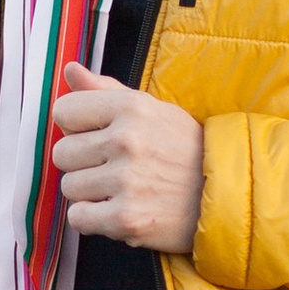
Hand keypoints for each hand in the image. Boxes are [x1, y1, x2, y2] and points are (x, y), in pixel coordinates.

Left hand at [50, 63, 204, 253]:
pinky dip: (92, 218)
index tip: (97, 137)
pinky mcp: (126, 219)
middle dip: (82, 163)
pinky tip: (117, 210)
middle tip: (113, 168)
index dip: (76, 127)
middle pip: (62, 153)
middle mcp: (126, 140)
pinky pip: (77, 217)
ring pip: (69, 186)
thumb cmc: (184, 151)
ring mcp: (126, 181)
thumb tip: (70, 70)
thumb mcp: (153, 110)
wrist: (226, 196)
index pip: (64, 111)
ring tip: (121, 189)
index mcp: (130, 107)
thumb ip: (106, 91)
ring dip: (89, 192)